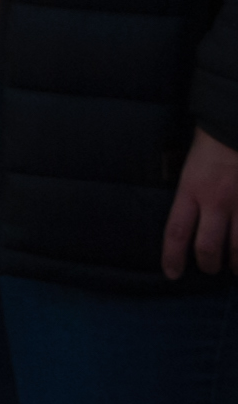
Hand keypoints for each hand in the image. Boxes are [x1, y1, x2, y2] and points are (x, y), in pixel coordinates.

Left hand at [167, 131, 237, 278]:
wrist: (234, 130)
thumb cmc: (210, 149)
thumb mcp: (188, 171)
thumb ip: (187, 198)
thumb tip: (183, 226)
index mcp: (191, 190)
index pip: (176, 232)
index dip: (172, 257)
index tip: (172, 274)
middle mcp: (216, 200)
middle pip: (208, 246)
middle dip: (208, 264)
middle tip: (209, 268)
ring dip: (236, 263)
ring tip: (235, 268)